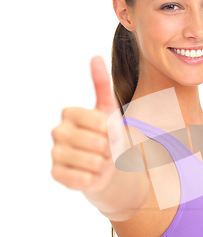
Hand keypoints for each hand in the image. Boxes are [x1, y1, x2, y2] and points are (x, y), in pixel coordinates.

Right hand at [51, 56, 122, 192]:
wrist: (104, 164)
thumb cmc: (107, 135)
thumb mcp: (109, 110)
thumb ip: (102, 84)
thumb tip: (95, 57)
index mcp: (69, 113)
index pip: (102, 124)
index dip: (113, 132)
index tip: (108, 132)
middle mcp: (57, 131)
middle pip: (99, 143)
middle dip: (109, 150)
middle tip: (105, 150)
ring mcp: (55, 153)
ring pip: (92, 162)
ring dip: (103, 165)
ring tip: (99, 161)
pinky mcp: (56, 174)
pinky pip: (84, 179)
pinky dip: (94, 178)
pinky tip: (90, 173)